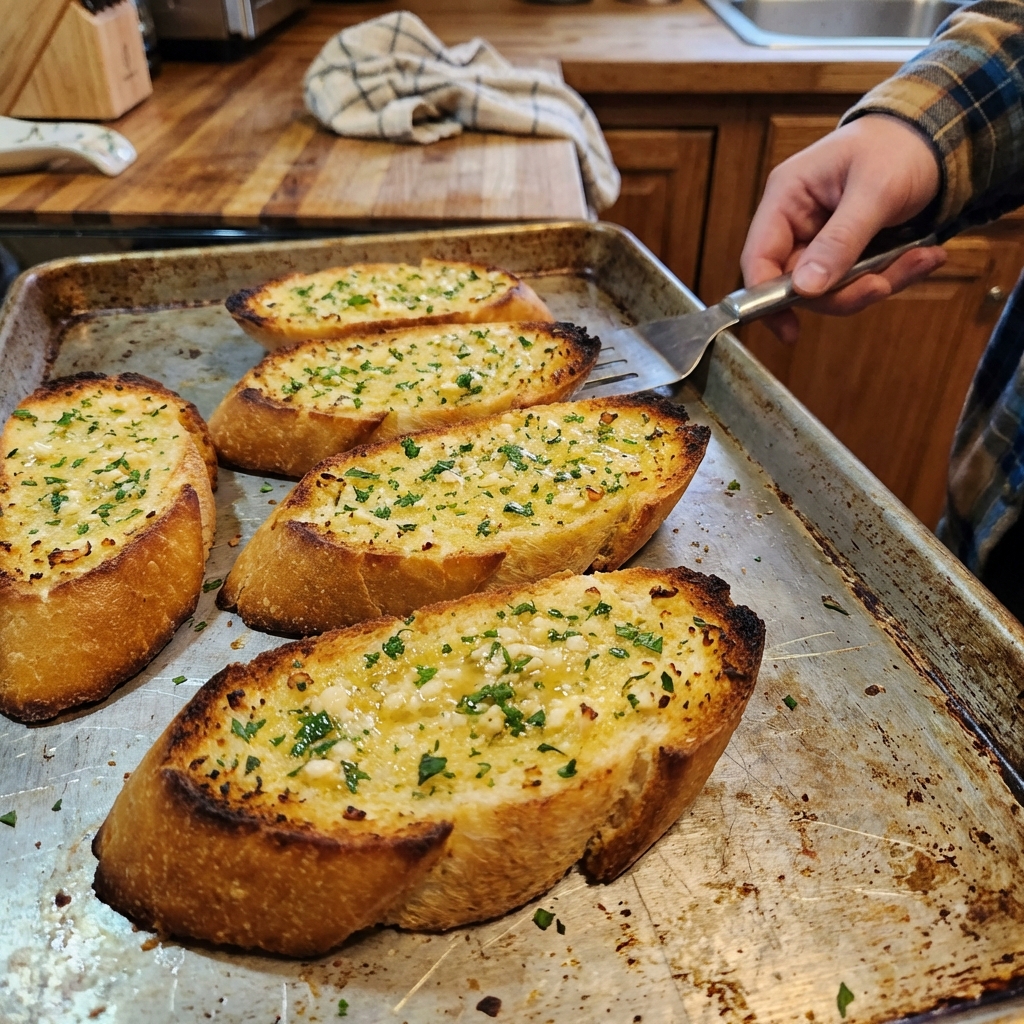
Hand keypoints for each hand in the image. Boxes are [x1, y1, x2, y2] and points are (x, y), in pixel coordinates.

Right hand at [740, 113, 946, 342]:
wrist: (935, 137)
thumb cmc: (898, 146)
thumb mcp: (874, 189)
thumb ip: (840, 240)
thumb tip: (806, 288)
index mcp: (787, 198)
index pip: (758, 258)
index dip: (766, 298)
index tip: (789, 328)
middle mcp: (797, 223)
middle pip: (799, 285)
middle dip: (844, 291)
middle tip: (882, 284)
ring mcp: (821, 241)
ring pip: (833, 289)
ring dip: (877, 282)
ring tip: (921, 260)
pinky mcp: (846, 252)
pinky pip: (859, 280)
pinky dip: (894, 274)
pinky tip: (924, 257)